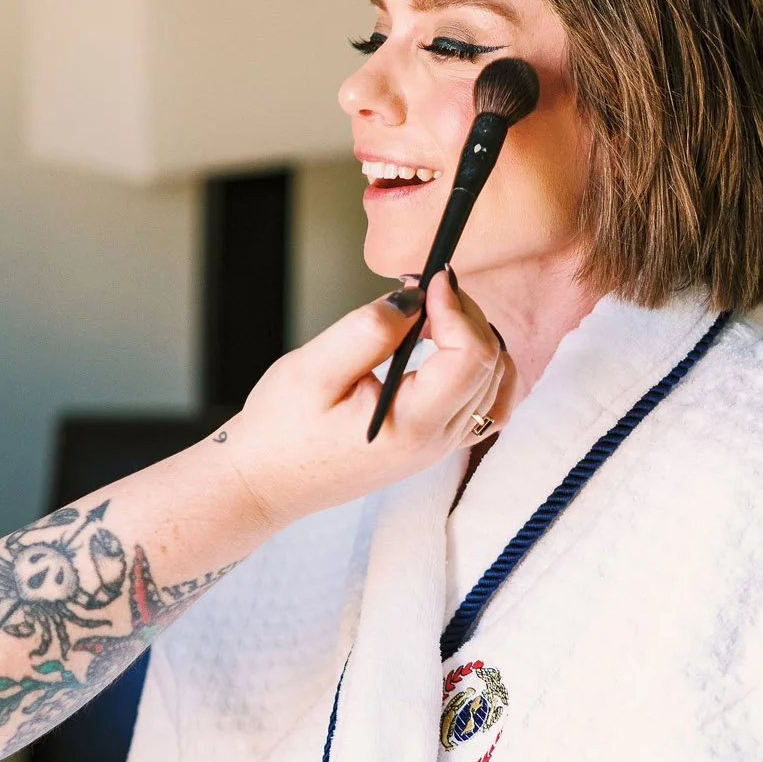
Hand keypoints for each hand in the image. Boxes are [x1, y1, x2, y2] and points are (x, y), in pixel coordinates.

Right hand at [221, 272, 514, 531]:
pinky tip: (451, 348)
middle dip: (464, 314)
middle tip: (423, 288)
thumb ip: (367, 330)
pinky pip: (486, 405)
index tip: (428, 278)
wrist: (266, 483)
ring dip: (474, 337)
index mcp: (413, 425)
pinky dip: (482, 369)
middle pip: (489, 363)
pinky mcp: (435, 444)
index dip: (456, 308)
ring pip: (496, 382)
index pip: (470, 356)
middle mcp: (438, 441)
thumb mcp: (312, 369)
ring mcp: (441, 446)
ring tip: (432, 315)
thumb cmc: (280, 431)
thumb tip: (413, 299)